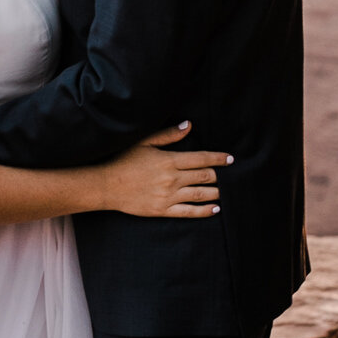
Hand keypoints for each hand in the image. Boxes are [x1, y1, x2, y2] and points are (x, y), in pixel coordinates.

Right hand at [103, 124, 229, 217]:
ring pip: (200, 194)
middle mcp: (172, 179)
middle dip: (220, 176)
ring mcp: (168, 196)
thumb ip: (169, 135)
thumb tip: (189, 125)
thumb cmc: (123, 161)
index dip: (218, 158)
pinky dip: (204, 211)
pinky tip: (215, 209)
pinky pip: (189, 212)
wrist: (106, 186)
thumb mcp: (144, 142)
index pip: (201, 158)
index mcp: (169, 160)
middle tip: (231, 176)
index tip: (231, 159)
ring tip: (227, 191)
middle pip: (205, 177)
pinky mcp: (163, 210)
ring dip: (216, 193)